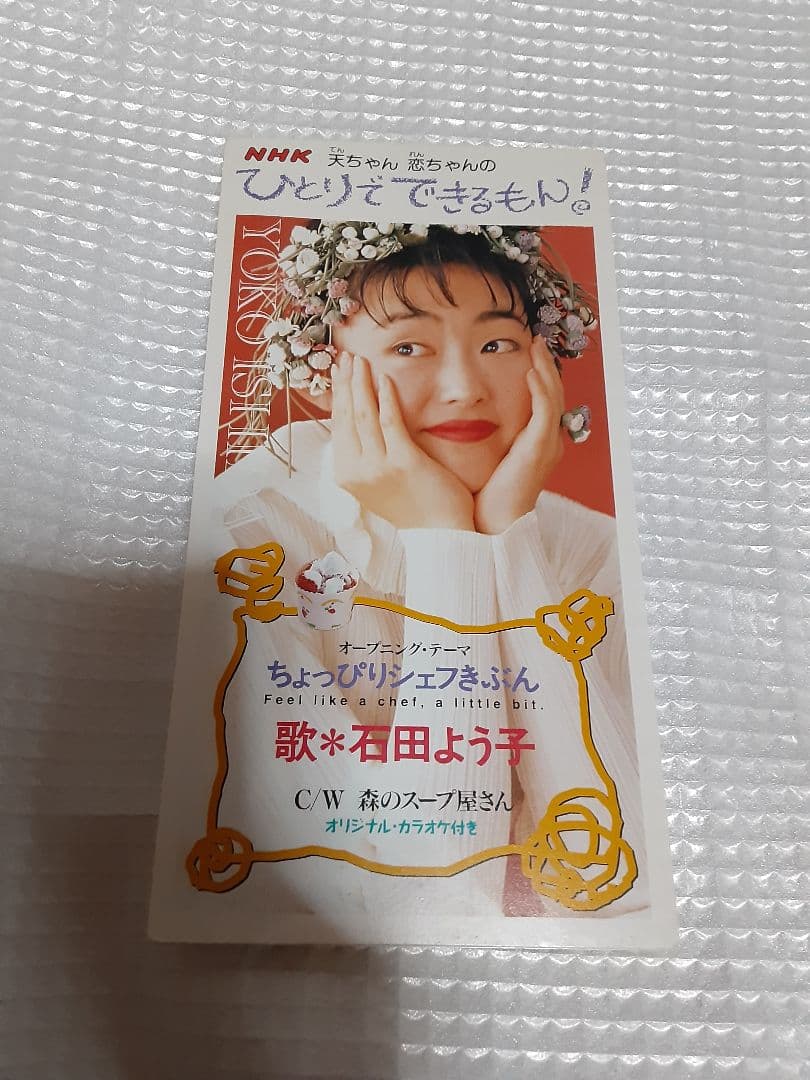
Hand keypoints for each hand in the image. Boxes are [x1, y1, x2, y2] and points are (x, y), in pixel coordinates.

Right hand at [331, 352, 474, 530]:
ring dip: (361, 382)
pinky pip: (390, 422)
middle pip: (346, 416)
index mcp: (347, 474)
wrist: (440, 535)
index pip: (337, 425)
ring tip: (361, 360)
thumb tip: (361, 422)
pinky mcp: (404, 463)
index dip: (337, 394)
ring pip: (363, 414)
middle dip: (345, 382)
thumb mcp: (377, 483)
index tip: (338, 371)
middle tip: (346, 356)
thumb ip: (366, 455)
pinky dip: (386, 398)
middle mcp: (357, 471)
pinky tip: (386, 378)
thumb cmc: (414, 507)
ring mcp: (378, 467)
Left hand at [473, 334, 563, 534]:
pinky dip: (540, 389)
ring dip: (545, 368)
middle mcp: (546, 442)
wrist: (490, 527)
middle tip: (535, 340)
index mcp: (534, 444)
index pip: (541, 401)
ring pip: (553, 397)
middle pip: (553, 393)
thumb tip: (452, 416)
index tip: (525, 352)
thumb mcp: (481, 459)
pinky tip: (530, 371)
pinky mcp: (539, 449)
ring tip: (536, 345)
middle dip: (545, 365)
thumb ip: (477, 437)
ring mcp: (546, 445)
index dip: (537, 375)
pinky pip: (545, 411)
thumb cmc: (481, 498)